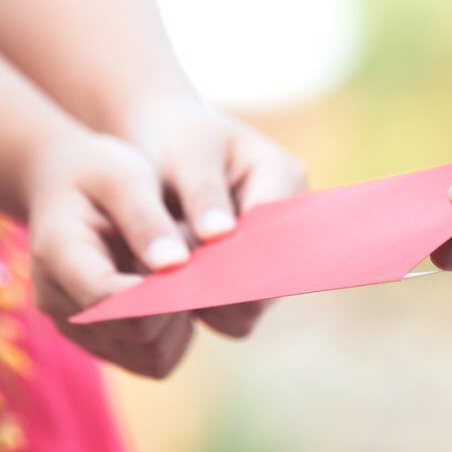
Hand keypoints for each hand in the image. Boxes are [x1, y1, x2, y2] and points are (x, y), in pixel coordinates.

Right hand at [27, 130, 196, 376]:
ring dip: (182, 324)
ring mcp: (79, 331)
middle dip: (180, 304)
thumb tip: (175, 266)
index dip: (164, 291)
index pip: (113, 300)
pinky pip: (155, 361)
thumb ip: (147, 219)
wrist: (65, 189)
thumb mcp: (123, 176)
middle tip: (192, 261)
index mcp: (59, 256)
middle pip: (143, 337)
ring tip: (180, 276)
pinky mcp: (102, 344)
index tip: (193, 263)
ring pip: (154, 359)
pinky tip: (174, 294)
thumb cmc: (99, 175)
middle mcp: (59, 305)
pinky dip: (175, 335)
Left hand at [123, 94, 307, 337]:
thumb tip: (219, 237)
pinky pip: (234, 313)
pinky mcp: (248, 277)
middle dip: (224, 291)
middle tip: (172, 294)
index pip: (277, 233)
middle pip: (272, 279)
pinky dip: (204, 311)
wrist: (161, 143)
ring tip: (168, 289)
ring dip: (212, 306)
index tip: (195, 278)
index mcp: (284, 177)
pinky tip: (171, 294)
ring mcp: (272, 254)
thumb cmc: (173, 138)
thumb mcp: (185, 154)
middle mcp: (289, 221)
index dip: (242, 263)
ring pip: (253, 306)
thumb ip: (203, 194)